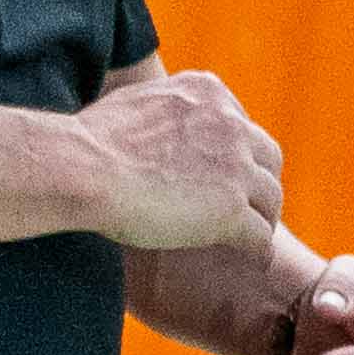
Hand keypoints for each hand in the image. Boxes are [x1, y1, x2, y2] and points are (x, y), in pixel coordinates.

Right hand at [72, 69, 280, 249]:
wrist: (83, 167)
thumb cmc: (91, 142)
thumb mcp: (136, 102)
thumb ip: (161, 111)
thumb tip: (149, 126)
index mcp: (207, 92)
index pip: (240, 124)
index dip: (237, 153)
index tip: (227, 175)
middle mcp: (229, 123)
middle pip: (267, 157)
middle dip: (260, 181)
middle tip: (250, 205)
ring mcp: (235, 167)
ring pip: (270, 197)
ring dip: (263, 217)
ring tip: (254, 238)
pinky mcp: (231, 209)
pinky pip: (260, 235)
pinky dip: (259, 251)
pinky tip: (253, 261)